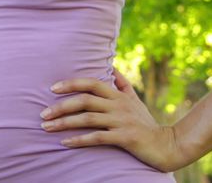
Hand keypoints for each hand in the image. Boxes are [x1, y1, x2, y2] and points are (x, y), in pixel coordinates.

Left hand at [41, 69, 185, 171]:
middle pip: (85, 100)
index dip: (71, 84)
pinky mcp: (126, 138)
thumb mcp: (134, 100)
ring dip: (64, 123)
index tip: (52, 88)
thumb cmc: (145, 123)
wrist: (168, 146)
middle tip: (42, 114)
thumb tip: (111, 65)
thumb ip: (121, 84)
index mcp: (118, 96)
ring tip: (47, 128)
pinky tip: (65, 142)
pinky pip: (98, 137)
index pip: (91, 83)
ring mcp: (122, 122)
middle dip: (61, 106)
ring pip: (88, 118)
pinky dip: (79, 140)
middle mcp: (119, 106)